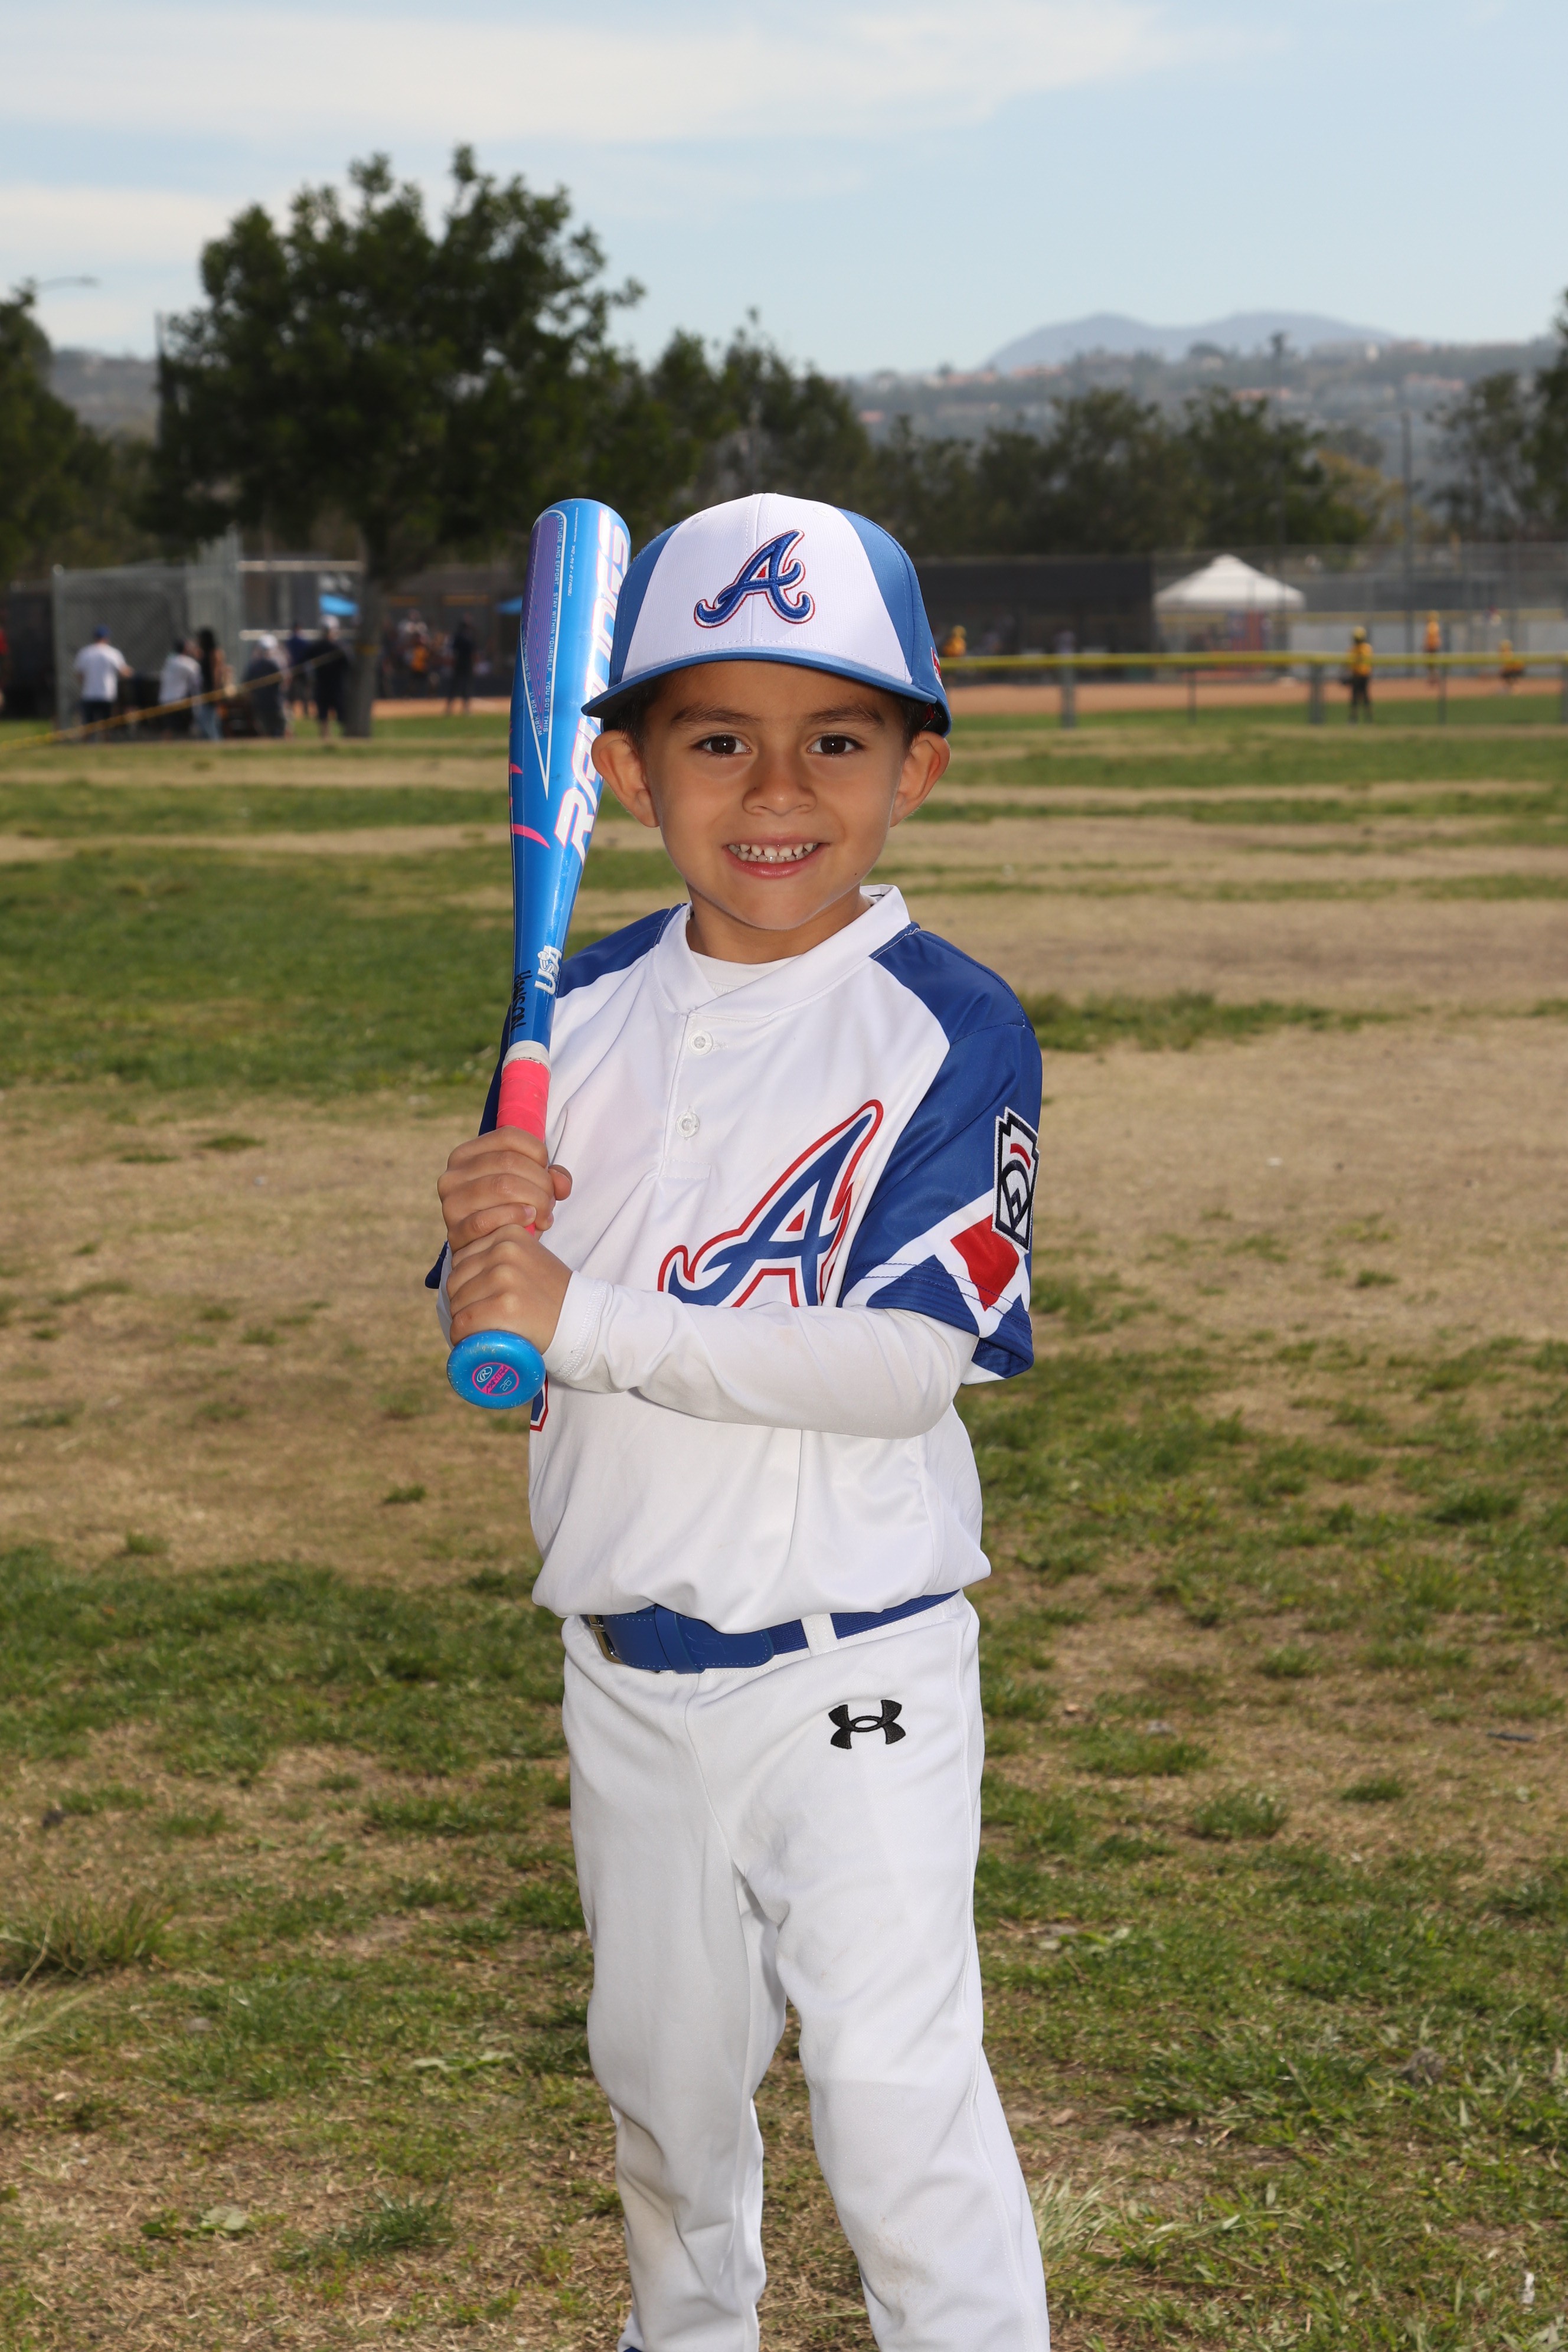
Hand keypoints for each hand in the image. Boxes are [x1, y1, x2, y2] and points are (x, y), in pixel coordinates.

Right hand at [437, 1129, 571, 1250]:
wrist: (487, 1251)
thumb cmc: (510, 1212)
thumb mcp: (530, 1187)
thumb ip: (551, 1177)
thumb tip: (560, 1182)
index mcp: (466, 1155)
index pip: (508, 1136)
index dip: (538, 1152)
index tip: (547, 1172)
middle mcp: (453, 1175)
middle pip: (510, 1161)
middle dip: (541, 1181)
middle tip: (551, 1201)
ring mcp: (451, 1203)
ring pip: (502, 1185)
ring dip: (535, 1200)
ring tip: (544, 1215)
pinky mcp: (456, 1231)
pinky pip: (488, 1218)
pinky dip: (516, 1216)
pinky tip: (529, 1220)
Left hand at [447, 1228, 571, 1352]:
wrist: (580, 1320)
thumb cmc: (550, 1295)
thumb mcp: (529, 1257)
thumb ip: (502, 1251)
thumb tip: (464, 1264)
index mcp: (508, 1234)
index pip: (462, 1258)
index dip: (465, 1283)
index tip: (479, 1298)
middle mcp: (504, 1250)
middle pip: (456, 1280)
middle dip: (461, 1302)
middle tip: (478, 1318)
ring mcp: (504, 1277)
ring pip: (457, 1302)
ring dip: (461, 1321)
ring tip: (477, 1330)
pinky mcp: (504, 1305)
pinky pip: (464, 1322)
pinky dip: (461, 1336)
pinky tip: (468, 1341)